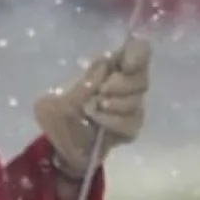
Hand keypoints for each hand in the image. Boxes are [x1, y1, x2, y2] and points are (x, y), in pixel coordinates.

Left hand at [34, 36, 151, 178]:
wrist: (60, 149)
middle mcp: (125, 83)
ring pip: (137, 101)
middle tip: (102, 92)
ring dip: (115, 106)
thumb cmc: (57, 115)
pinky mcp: (131, 128)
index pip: (138, 49)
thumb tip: (105, 66)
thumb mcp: (58, 97)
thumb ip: (82, 84)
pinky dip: (114, 123)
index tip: (127, 66)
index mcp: (108, 66)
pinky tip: (99, 124)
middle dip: (122, 85)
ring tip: (93, 111)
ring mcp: (130, 106)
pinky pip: (132, 124)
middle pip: (142, 77)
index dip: (138, 54)